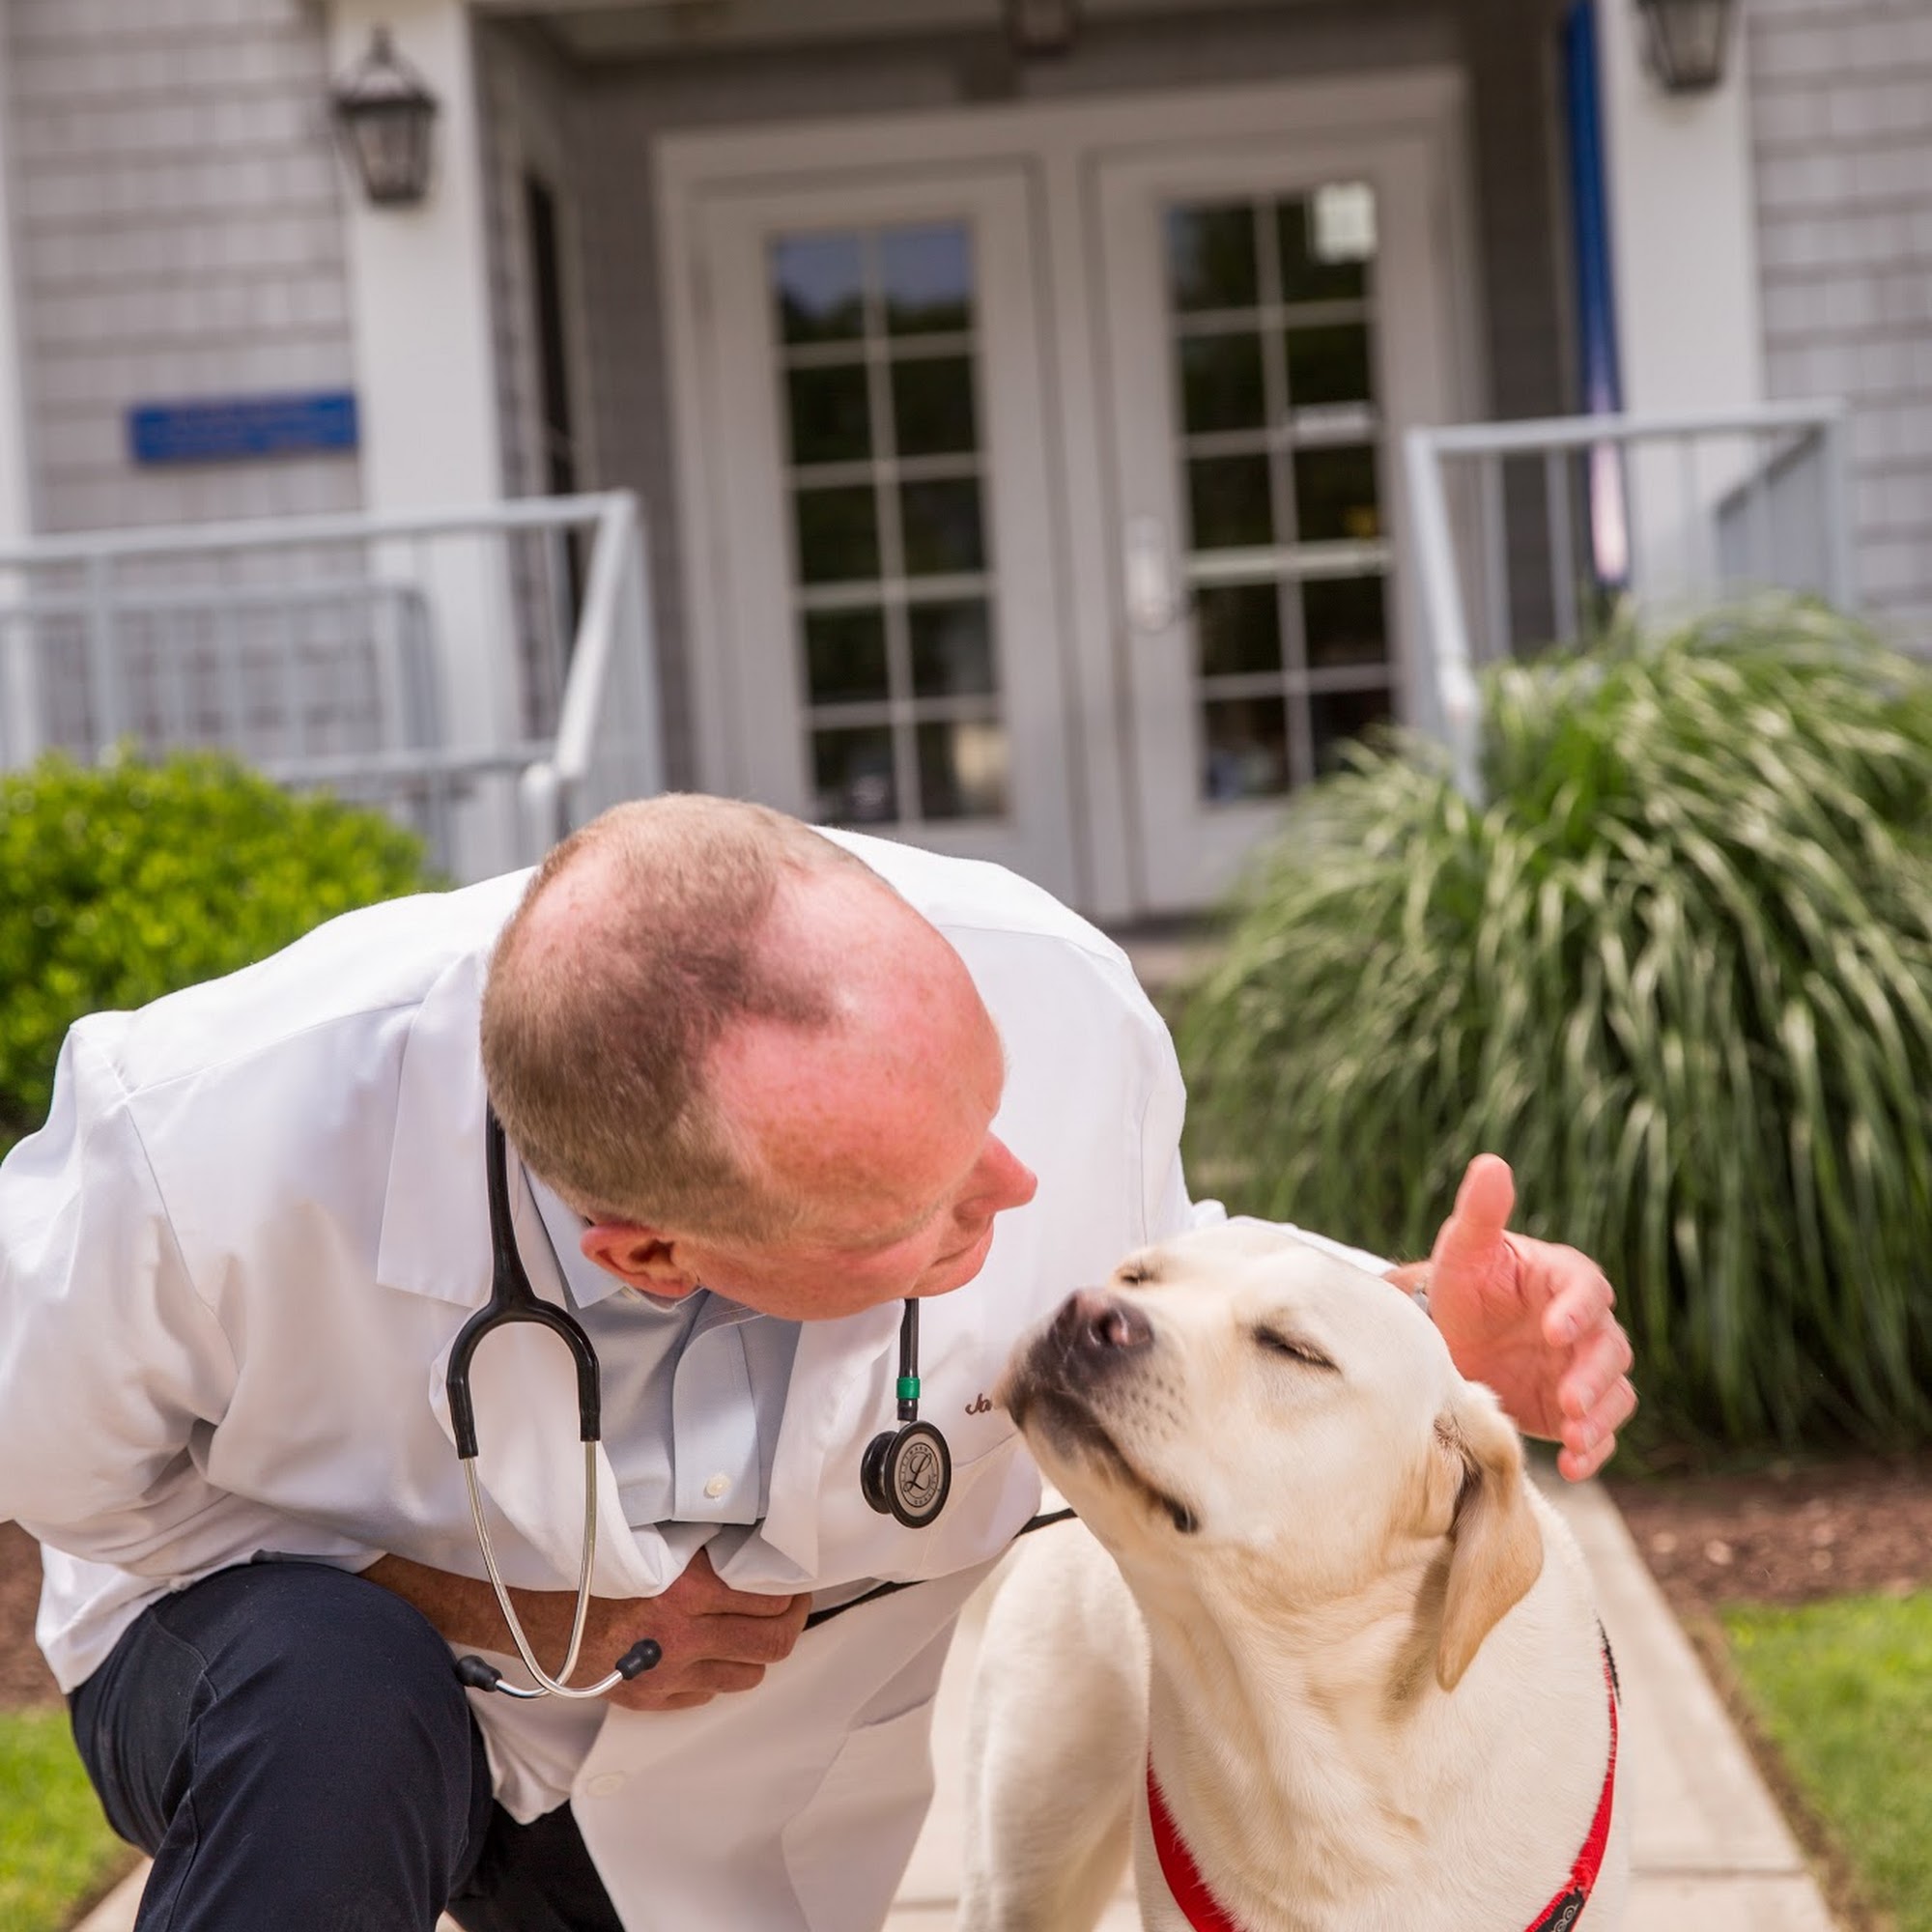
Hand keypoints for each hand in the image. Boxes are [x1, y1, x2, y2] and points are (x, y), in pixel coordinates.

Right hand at [434, 1546, 808, 1711]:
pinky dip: (716, 1675)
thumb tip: (746, 1545)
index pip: (768, 1599)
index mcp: (684, 1590)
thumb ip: (697, 1548)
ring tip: (751, 1629)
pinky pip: (704, 1696)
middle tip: (791, 1605)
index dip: (792, 1588)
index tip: (795, 1577)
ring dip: (756, 1652)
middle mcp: (680, 1637)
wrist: (518, 1608)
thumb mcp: (645, 1541)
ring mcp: (664, 1674)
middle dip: (789, 1623)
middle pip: (770, 1643)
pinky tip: (709, 1652)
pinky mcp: (645, 1699)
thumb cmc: (580, 1564)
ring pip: (745, 1676)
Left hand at [1419, 1154, 1635, 1479]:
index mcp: (1565, 1280)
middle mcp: (1585, 1327)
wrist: (1450, 1338)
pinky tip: (1573, 1466)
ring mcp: (1583, 1371)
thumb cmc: (1462, 1284)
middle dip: (1593, 1376)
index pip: (1587, 1291)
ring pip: (1615, 1395)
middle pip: (1610, 1350)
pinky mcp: (1574, 1412)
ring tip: (1575, 1438)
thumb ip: (1480, 1212)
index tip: (1554, 1330)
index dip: (1577, 1311)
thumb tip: (1491, 1163)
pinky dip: (1594, 1451)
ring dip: (1600, 1418)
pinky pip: (1600, 1433)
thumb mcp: (1463, 1249)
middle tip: (1569, 1401)